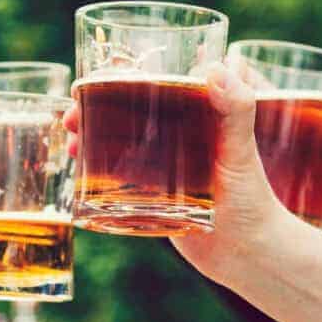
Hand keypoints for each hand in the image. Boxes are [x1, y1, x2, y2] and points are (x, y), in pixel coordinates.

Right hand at [65, 62, 321, 321]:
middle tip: (72, 113)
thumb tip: (218, 67)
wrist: (247, 253)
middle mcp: (182, 131)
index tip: (103, 71)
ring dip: (90, 132)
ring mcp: (166, 160)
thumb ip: (237, 111)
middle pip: (132, 106)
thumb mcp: (242, 153)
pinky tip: (75, 164)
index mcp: (203, 112)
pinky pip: (121, 169)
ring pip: (121, 135)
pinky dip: (96, 163)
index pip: (162, 78)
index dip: (129, 71)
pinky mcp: (154, 189)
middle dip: (96, 102)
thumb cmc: (252, 200)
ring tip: (69, 142)